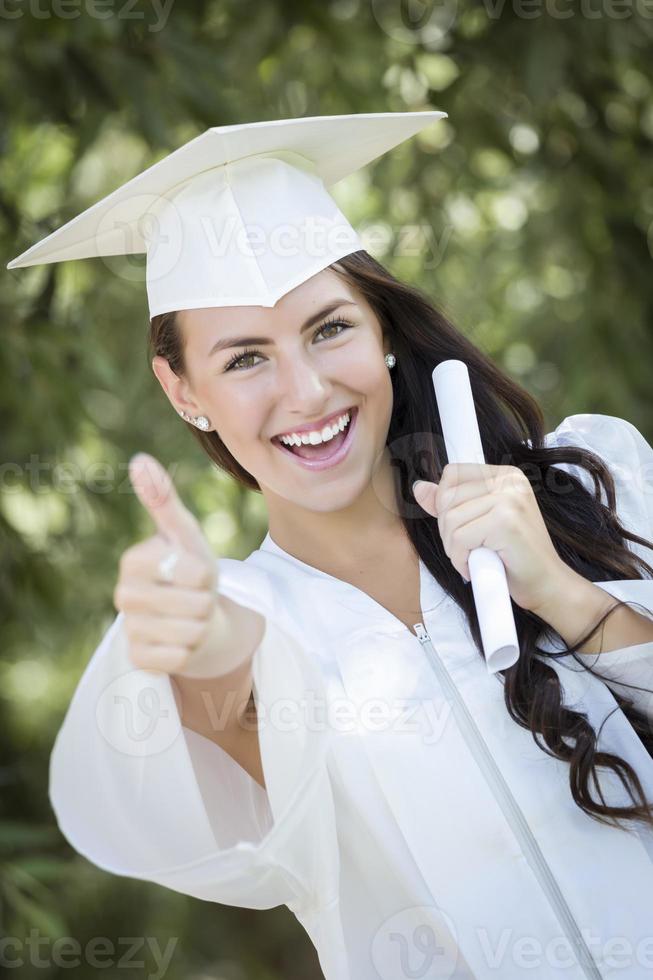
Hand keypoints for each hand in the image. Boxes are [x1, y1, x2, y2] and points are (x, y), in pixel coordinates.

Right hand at [113, 453, 229, 676]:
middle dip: (206, 602)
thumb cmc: (190, 571)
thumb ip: (164, 500)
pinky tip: (180, 642)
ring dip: (201, 627)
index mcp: (133, 561)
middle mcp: (122, 596)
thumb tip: (139, 459)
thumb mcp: (186, 535)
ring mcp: (128, 630)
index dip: (207, 575)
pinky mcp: (138, 660)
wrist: (195, 618)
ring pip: (191, 632)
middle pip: (194, 604)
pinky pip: (180, 658)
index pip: (194, 572)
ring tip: (190, 618)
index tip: (195, 573)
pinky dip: (190, 651)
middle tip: (194, 598)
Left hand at [412, 463, 571, 613]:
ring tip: (474, 559)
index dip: (445, 503)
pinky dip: (461, 560)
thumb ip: (450, 504)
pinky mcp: (506, 522)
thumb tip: (419, 488)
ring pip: (450, 520)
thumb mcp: (479, 523)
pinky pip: (459, 539)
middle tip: (468, 549)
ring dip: (454, 548)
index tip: (461, 527)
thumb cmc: (514, 557)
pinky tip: (477, 567)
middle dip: (447, 530)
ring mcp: (510, 499)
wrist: (548, 584)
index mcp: (506, 475)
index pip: (452, 473)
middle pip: (447, 497)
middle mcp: (510, 481)